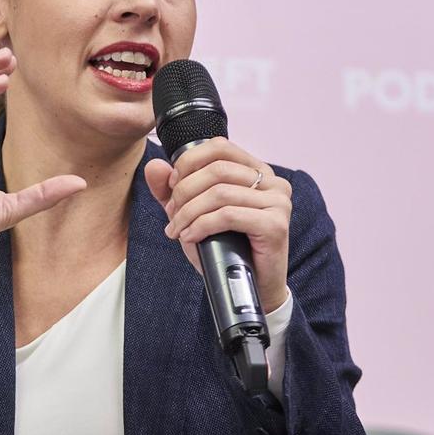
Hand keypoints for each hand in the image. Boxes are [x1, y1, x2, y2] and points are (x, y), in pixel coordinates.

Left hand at [144, 137, 291, 313]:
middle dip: (184, 192)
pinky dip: (201, 226)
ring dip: (189, 213)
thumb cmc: (225, 248)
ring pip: (220, 193)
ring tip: (178, 229)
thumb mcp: (193, 214)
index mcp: (257, 170)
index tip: (172, 186)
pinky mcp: (275, 225)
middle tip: (172, 215)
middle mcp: (273, 181)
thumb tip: (155, 165)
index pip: (219, 147)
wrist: (250, 287)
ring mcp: (278, 202)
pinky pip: (228, 215)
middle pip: (216, 170)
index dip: (189, 162)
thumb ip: (172, 190)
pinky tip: (190, 237)